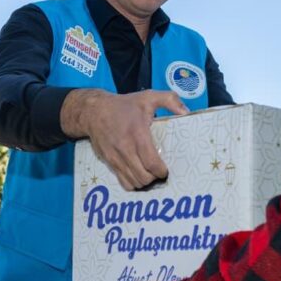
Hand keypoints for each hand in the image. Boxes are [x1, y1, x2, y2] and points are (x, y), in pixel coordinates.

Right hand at [61, 89, 187, 189]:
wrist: (94, 111)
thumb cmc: (124, 105)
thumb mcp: (148, 97)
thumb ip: (170, 100)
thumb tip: (186, 112)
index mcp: (138, 134)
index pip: (151, 163)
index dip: (161, 171)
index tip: (167, 169)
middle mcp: (126, 149)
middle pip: (143, 177)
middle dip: (155, 178)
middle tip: (160, 172)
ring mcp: (116, 158)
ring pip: (133, 182)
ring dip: (145, 182)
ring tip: (150, 174)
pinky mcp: (109, 162)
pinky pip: (122, 182)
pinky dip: (133, 183)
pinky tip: (138, 175)